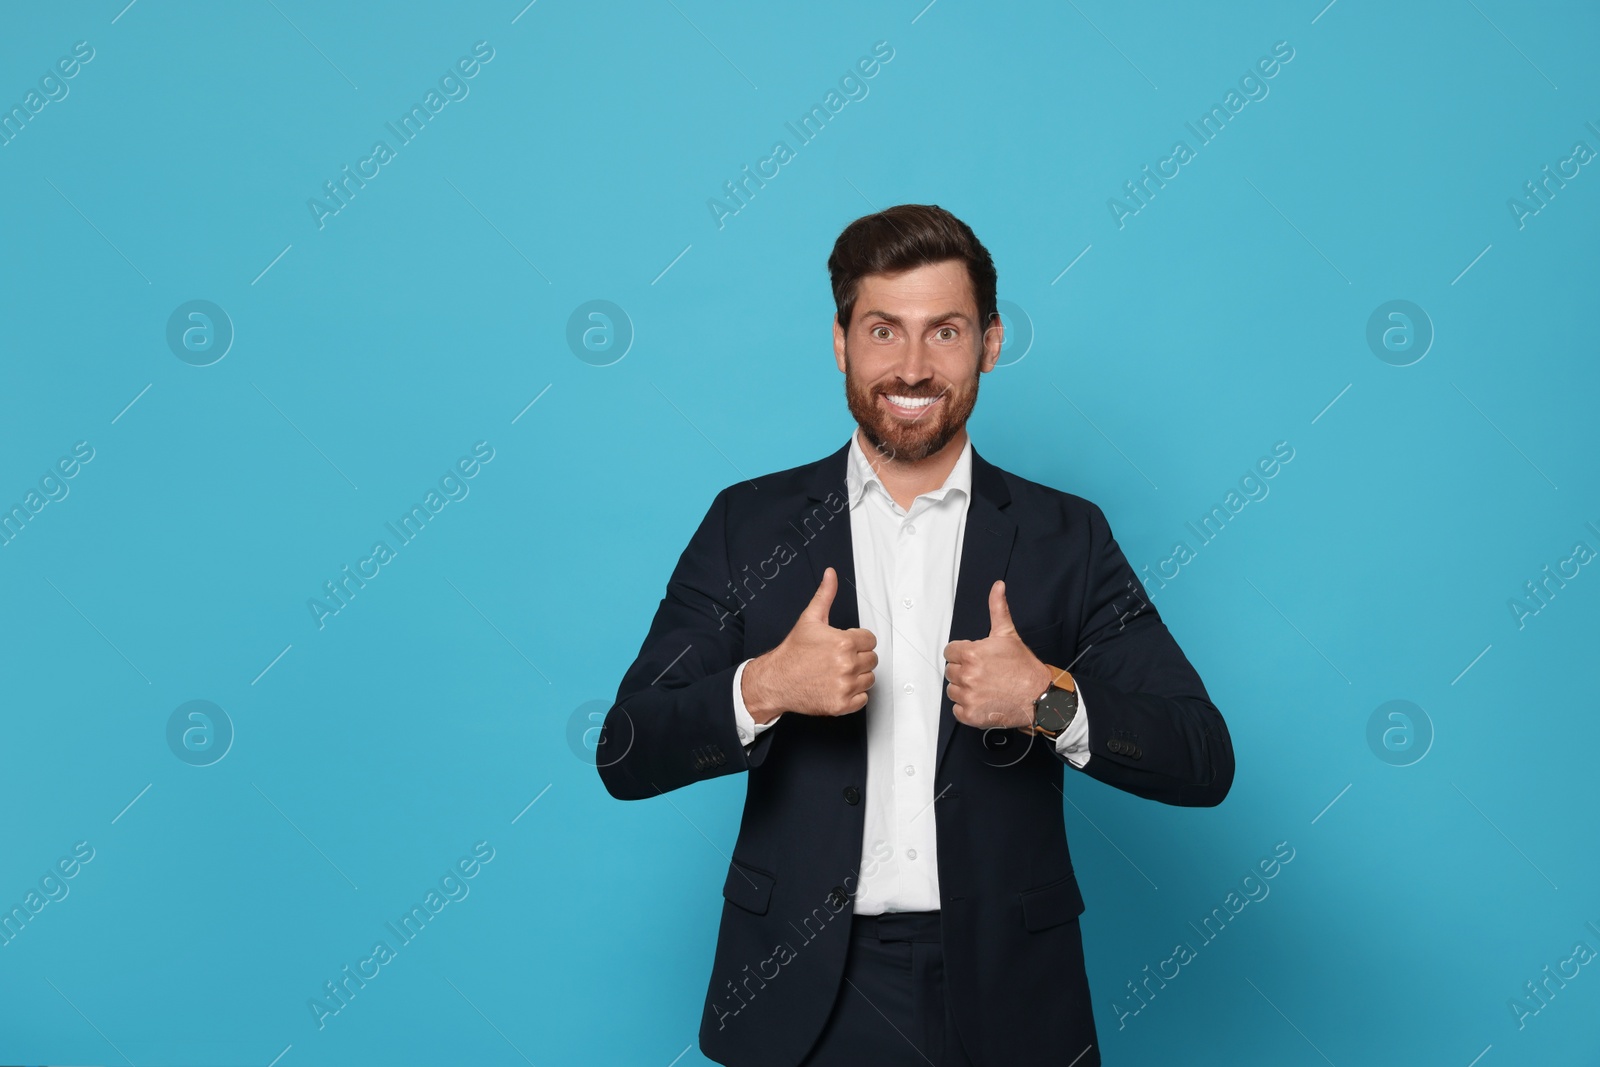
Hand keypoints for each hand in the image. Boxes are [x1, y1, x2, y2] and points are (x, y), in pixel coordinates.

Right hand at [741, 567, 876, 722]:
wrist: (777, 680)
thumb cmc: (793, 653)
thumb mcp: (810, 619)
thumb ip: (825, 595)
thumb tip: (831, 575)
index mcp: (844, 643)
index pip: (870, 640)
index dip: (858, 641)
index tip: (844, 645)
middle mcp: (847, 665)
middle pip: (872, 659)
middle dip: (858, 658)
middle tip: (838, 659)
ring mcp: (845, 686)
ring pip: (869, 679)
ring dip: (857, 676)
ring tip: (837, 672)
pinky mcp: (842, 704)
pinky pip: (863, 699)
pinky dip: (854, 695)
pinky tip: (838, 686)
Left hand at [944, 580, 1053, 730]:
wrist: (1040, 696)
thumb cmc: (1024, 668)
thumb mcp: (1008, 634)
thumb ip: (998, 608)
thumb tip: (997, 587)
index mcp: (971, 654)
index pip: (950, 653)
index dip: (962, 655)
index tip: (976, 660)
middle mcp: (967, 675)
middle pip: (951, 671)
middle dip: (964, 671)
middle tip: (984, 674)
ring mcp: (968, 697)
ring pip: (953, 691)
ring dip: (965, 690)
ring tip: (985, 688)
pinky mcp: (971, 715)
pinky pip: (957, 710)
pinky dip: (967, 708)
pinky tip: (983, 701)